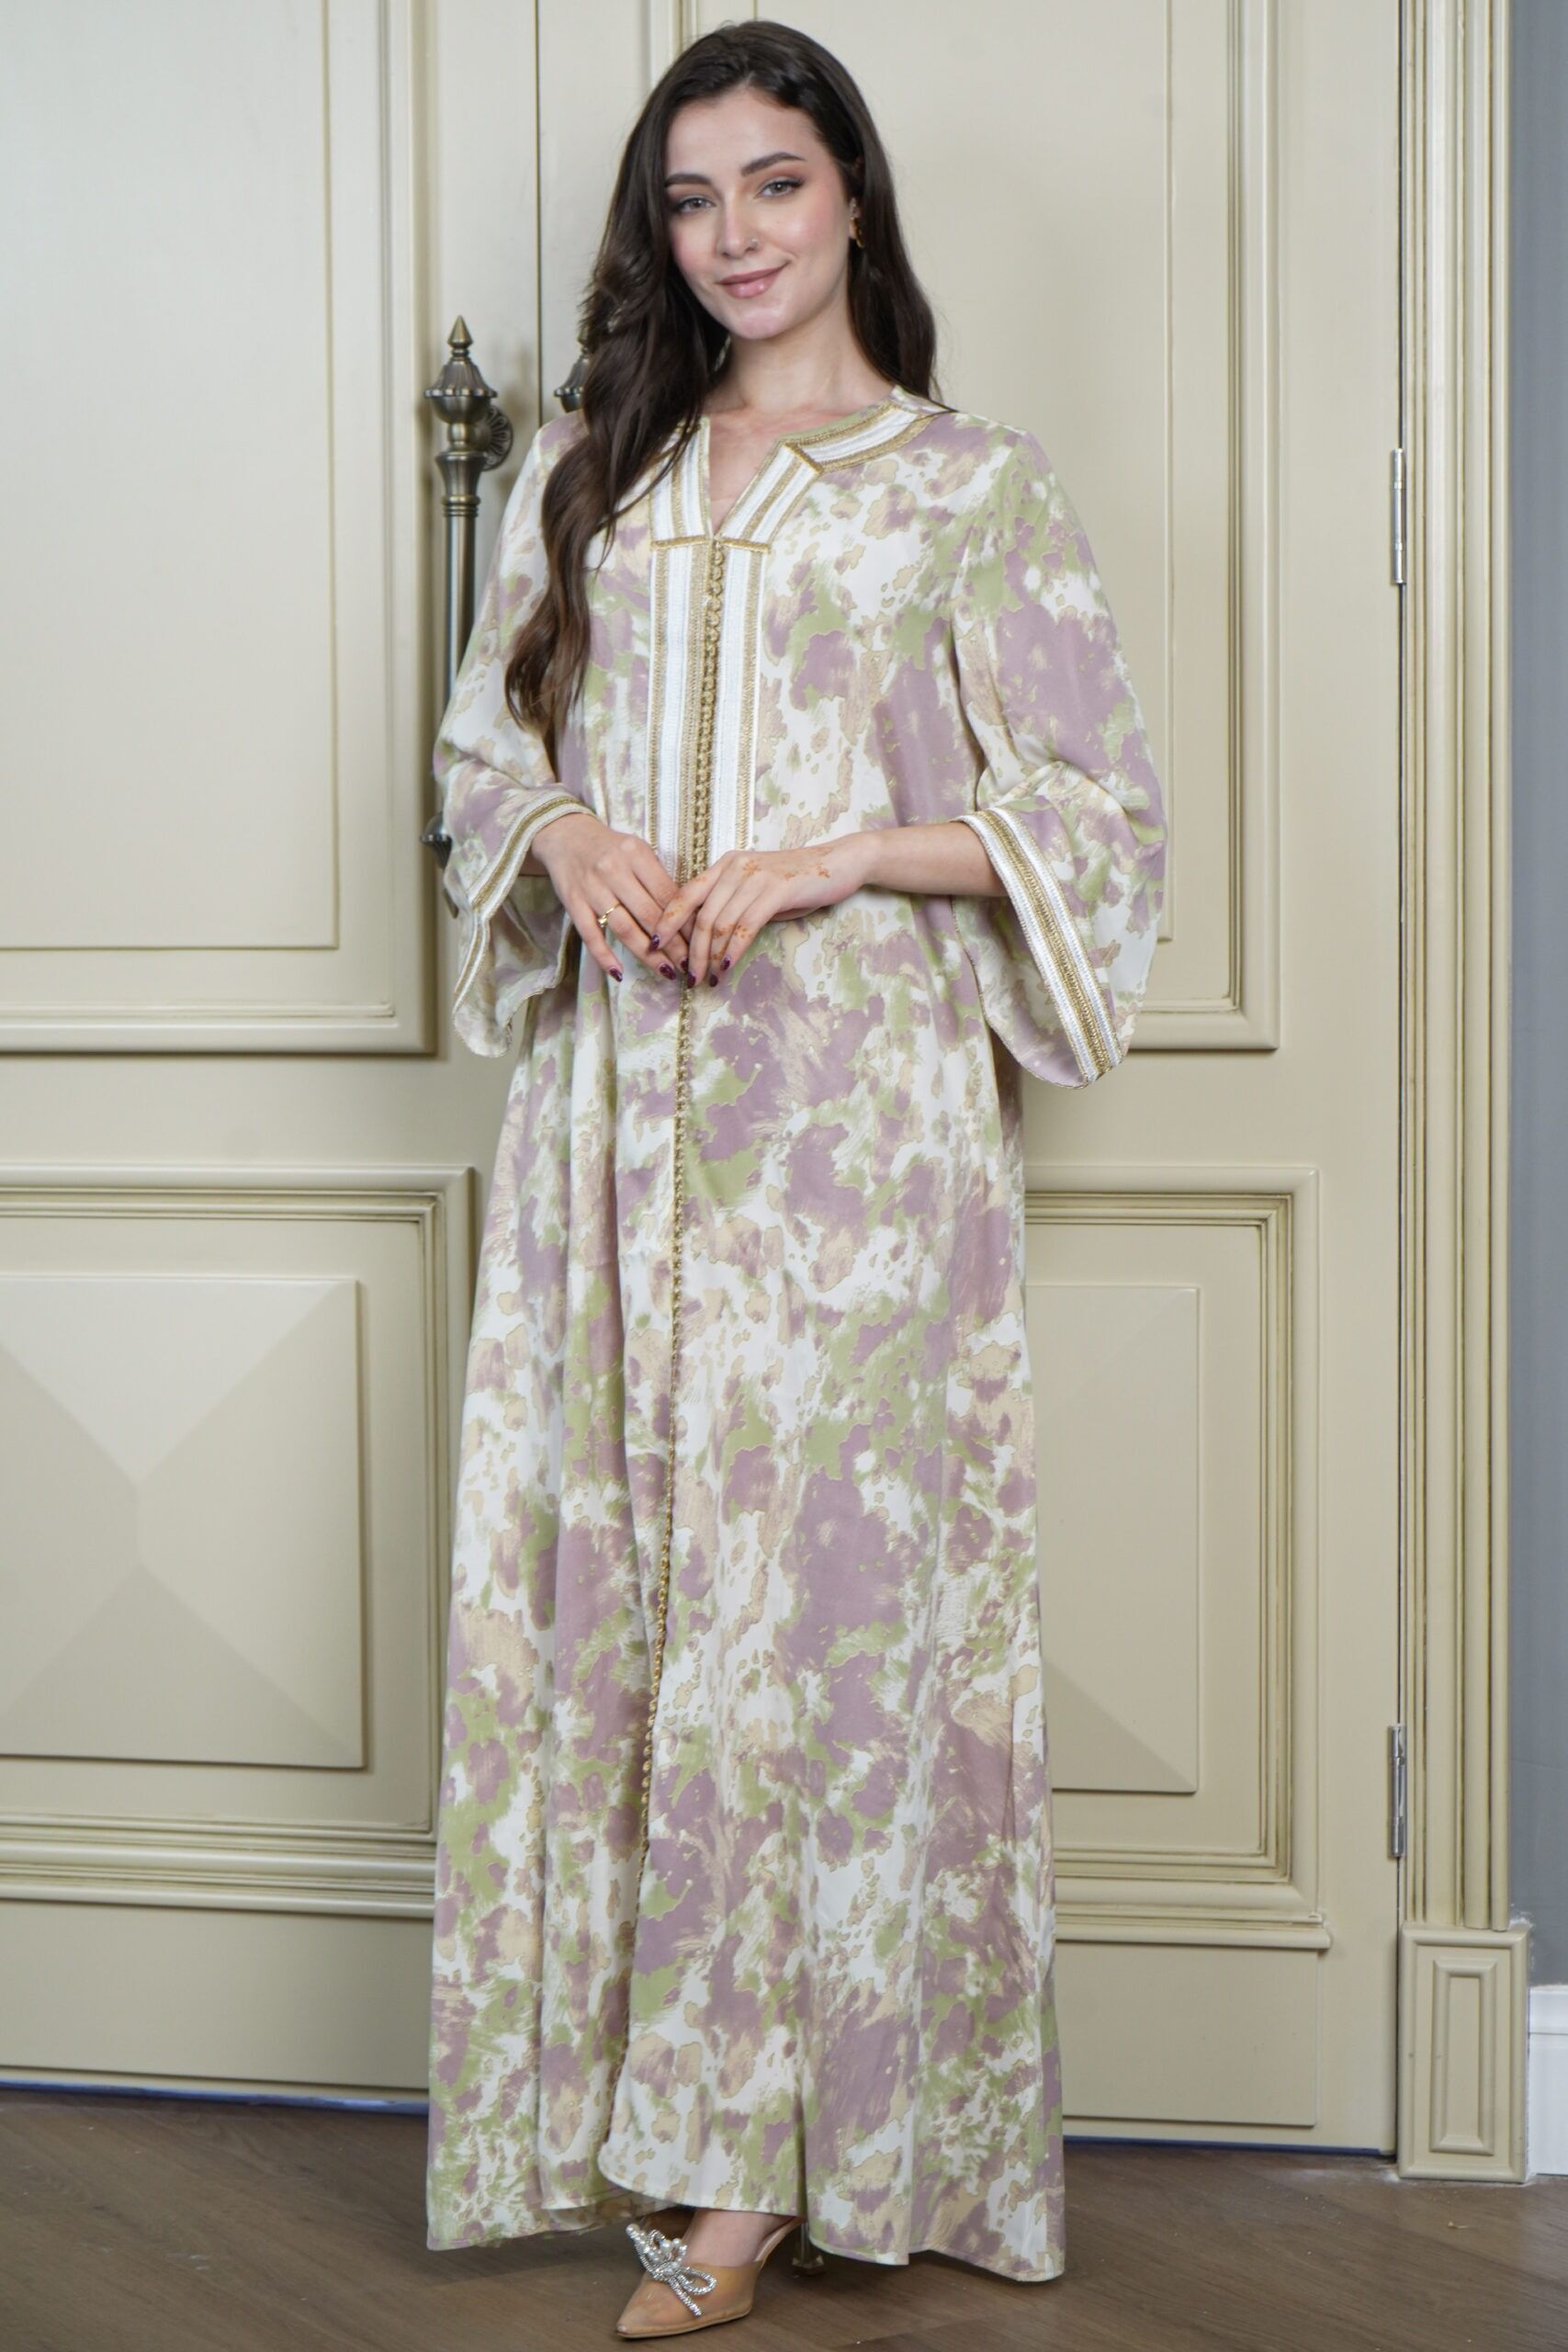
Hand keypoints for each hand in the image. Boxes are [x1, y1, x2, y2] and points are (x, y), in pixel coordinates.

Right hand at [532, 809, 692, 983]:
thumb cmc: (611, 848)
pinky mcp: (573, 903)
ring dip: (647, 955)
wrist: (566, 836)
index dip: (685, 923)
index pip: (667, 895)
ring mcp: (592, 889)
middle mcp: (614, 870)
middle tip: (688, 965)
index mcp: (636, 855)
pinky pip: (591, 936)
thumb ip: (658, 878)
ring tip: (665, 971)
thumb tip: (687, 916)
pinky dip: (605, 957)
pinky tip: (619, 974)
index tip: (699, 942)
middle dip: (672, 945)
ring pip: (624, 929)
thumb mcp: (638, 852)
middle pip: (649, 915)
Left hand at [652, 834, 872, 983]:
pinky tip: (726, 966)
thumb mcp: (757, 891)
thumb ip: (733, 906)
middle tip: (688, 977)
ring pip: (720, 924)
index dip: (667, 921)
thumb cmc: (797, 882)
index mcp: (725, 865)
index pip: (685, 894)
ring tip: (706, 979)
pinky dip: (732, 950)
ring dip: (710, 956)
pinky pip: (745, 926)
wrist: (838, 864)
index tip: (655, 946)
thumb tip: (710, 938)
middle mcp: (735, 867)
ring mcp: (755, 877)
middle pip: (701, 916)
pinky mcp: (776, 890)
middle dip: (691, 952)